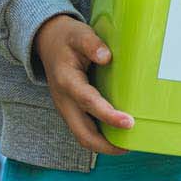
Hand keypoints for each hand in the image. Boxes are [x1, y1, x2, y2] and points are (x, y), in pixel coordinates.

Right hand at [33, 14, 131, 154]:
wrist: (48, 42)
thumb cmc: (68, 38)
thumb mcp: (79, 34)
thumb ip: (92, 44)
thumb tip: (106, 57)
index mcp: (67, 81)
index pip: (88, 102)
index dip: (108, 115)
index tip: (129, 122)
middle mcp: (64, 100)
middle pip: (82, 133)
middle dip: (106, 145)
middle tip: (131, 145)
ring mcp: (66, 108)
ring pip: (82, 136)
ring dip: (104, 145)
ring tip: (128, 145)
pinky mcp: (71, 111)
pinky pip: (84, 130)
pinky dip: (100, 137)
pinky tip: (118, 136)